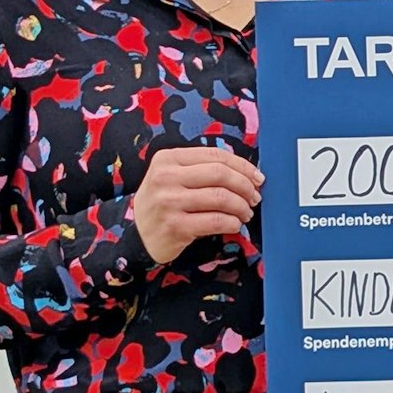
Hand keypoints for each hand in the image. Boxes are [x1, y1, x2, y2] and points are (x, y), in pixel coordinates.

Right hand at [129, 146, 262, 264]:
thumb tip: (247, 172)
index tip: (257, 177)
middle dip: (245, 186)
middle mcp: (165, 178)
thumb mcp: (172, 177)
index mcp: (167, 159)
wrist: (136, 236)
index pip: (215, 155)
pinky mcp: (175, 227)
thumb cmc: (163, 203)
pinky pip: (216, 221)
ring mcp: (169, 202)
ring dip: (241, 206)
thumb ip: (202, 169)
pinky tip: (235, 224)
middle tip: (255, 197)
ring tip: (246, 213)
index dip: (242, 166)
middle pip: (220, 174)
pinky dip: (233, 222)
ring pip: (221, 197)